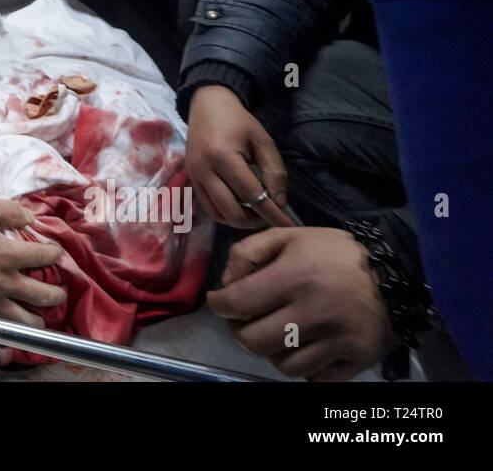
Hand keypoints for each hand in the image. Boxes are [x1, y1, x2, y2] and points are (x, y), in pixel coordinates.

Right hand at [0, 196, 66, 327]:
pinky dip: (9, 325)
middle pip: (43, 295)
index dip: (55, 253)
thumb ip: (11, 211)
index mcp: (7, 254)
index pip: (46, 257)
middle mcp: (2, 281)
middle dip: (57, 293)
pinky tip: (11, 322)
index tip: (55, 252)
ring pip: (24, 320)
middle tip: (59, 291)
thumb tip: (31, 219)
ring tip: (40, 317)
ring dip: (37, 318)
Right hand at [186, 85, 292, 228]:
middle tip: (270, 215)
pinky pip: (208, 207)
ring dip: (240, 220)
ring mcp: (194, 176)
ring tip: (256, 212)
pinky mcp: (190, 180)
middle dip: (255, 220)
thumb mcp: (263, 141)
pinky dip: (226, 213)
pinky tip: (240, 206)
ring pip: (218, 214)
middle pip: (231, 211)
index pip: (251, 194)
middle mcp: (204, 170)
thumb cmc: (238, 121)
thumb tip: (278, 203)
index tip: (288, 224)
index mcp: (223, 156)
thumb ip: (274, 172)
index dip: (271, 212)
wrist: (207, 106)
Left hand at [207, 227, 392, 380]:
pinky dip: (304, 367)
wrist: (396, 273)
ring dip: (273, 351)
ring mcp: (338, 340)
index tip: (221, 302)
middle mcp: (315, 312)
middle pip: (253, 342)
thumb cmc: (335, 254)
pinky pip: (314, 378)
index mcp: (295, 277)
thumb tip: (227, 283)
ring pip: (282, 366)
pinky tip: (306, 346)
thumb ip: (249, 252)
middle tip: (246, 320)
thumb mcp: (289, 237)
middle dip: (241, 331)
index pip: (237, 303)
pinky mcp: (357, 359)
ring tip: (279, 332)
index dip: (219, 304)